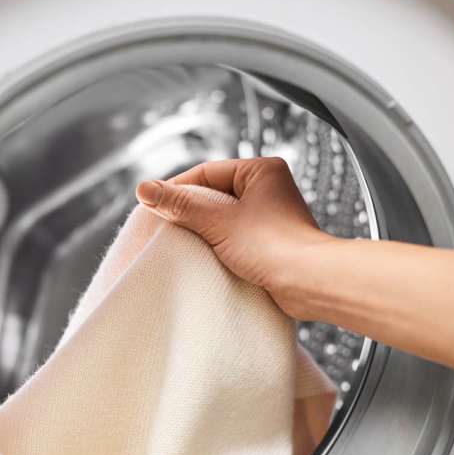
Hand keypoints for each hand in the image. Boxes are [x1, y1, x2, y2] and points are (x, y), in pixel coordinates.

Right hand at [135, 158, 335, 318]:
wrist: (310, 283)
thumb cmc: (273, 246)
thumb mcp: (217, 221)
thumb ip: (180, 205)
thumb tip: (143, 189)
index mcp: (261, 170)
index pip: (207, 172)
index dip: (177, 188)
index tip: (152, 205)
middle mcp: (269, 188)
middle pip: (213, 194)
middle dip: (190, 211)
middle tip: (164, 226)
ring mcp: (270, 216)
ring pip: (223, 217)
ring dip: (203, 231)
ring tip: (184, 243)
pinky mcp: (270, 242)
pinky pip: (234, 237)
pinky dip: (218, 245)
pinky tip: (205, 256)